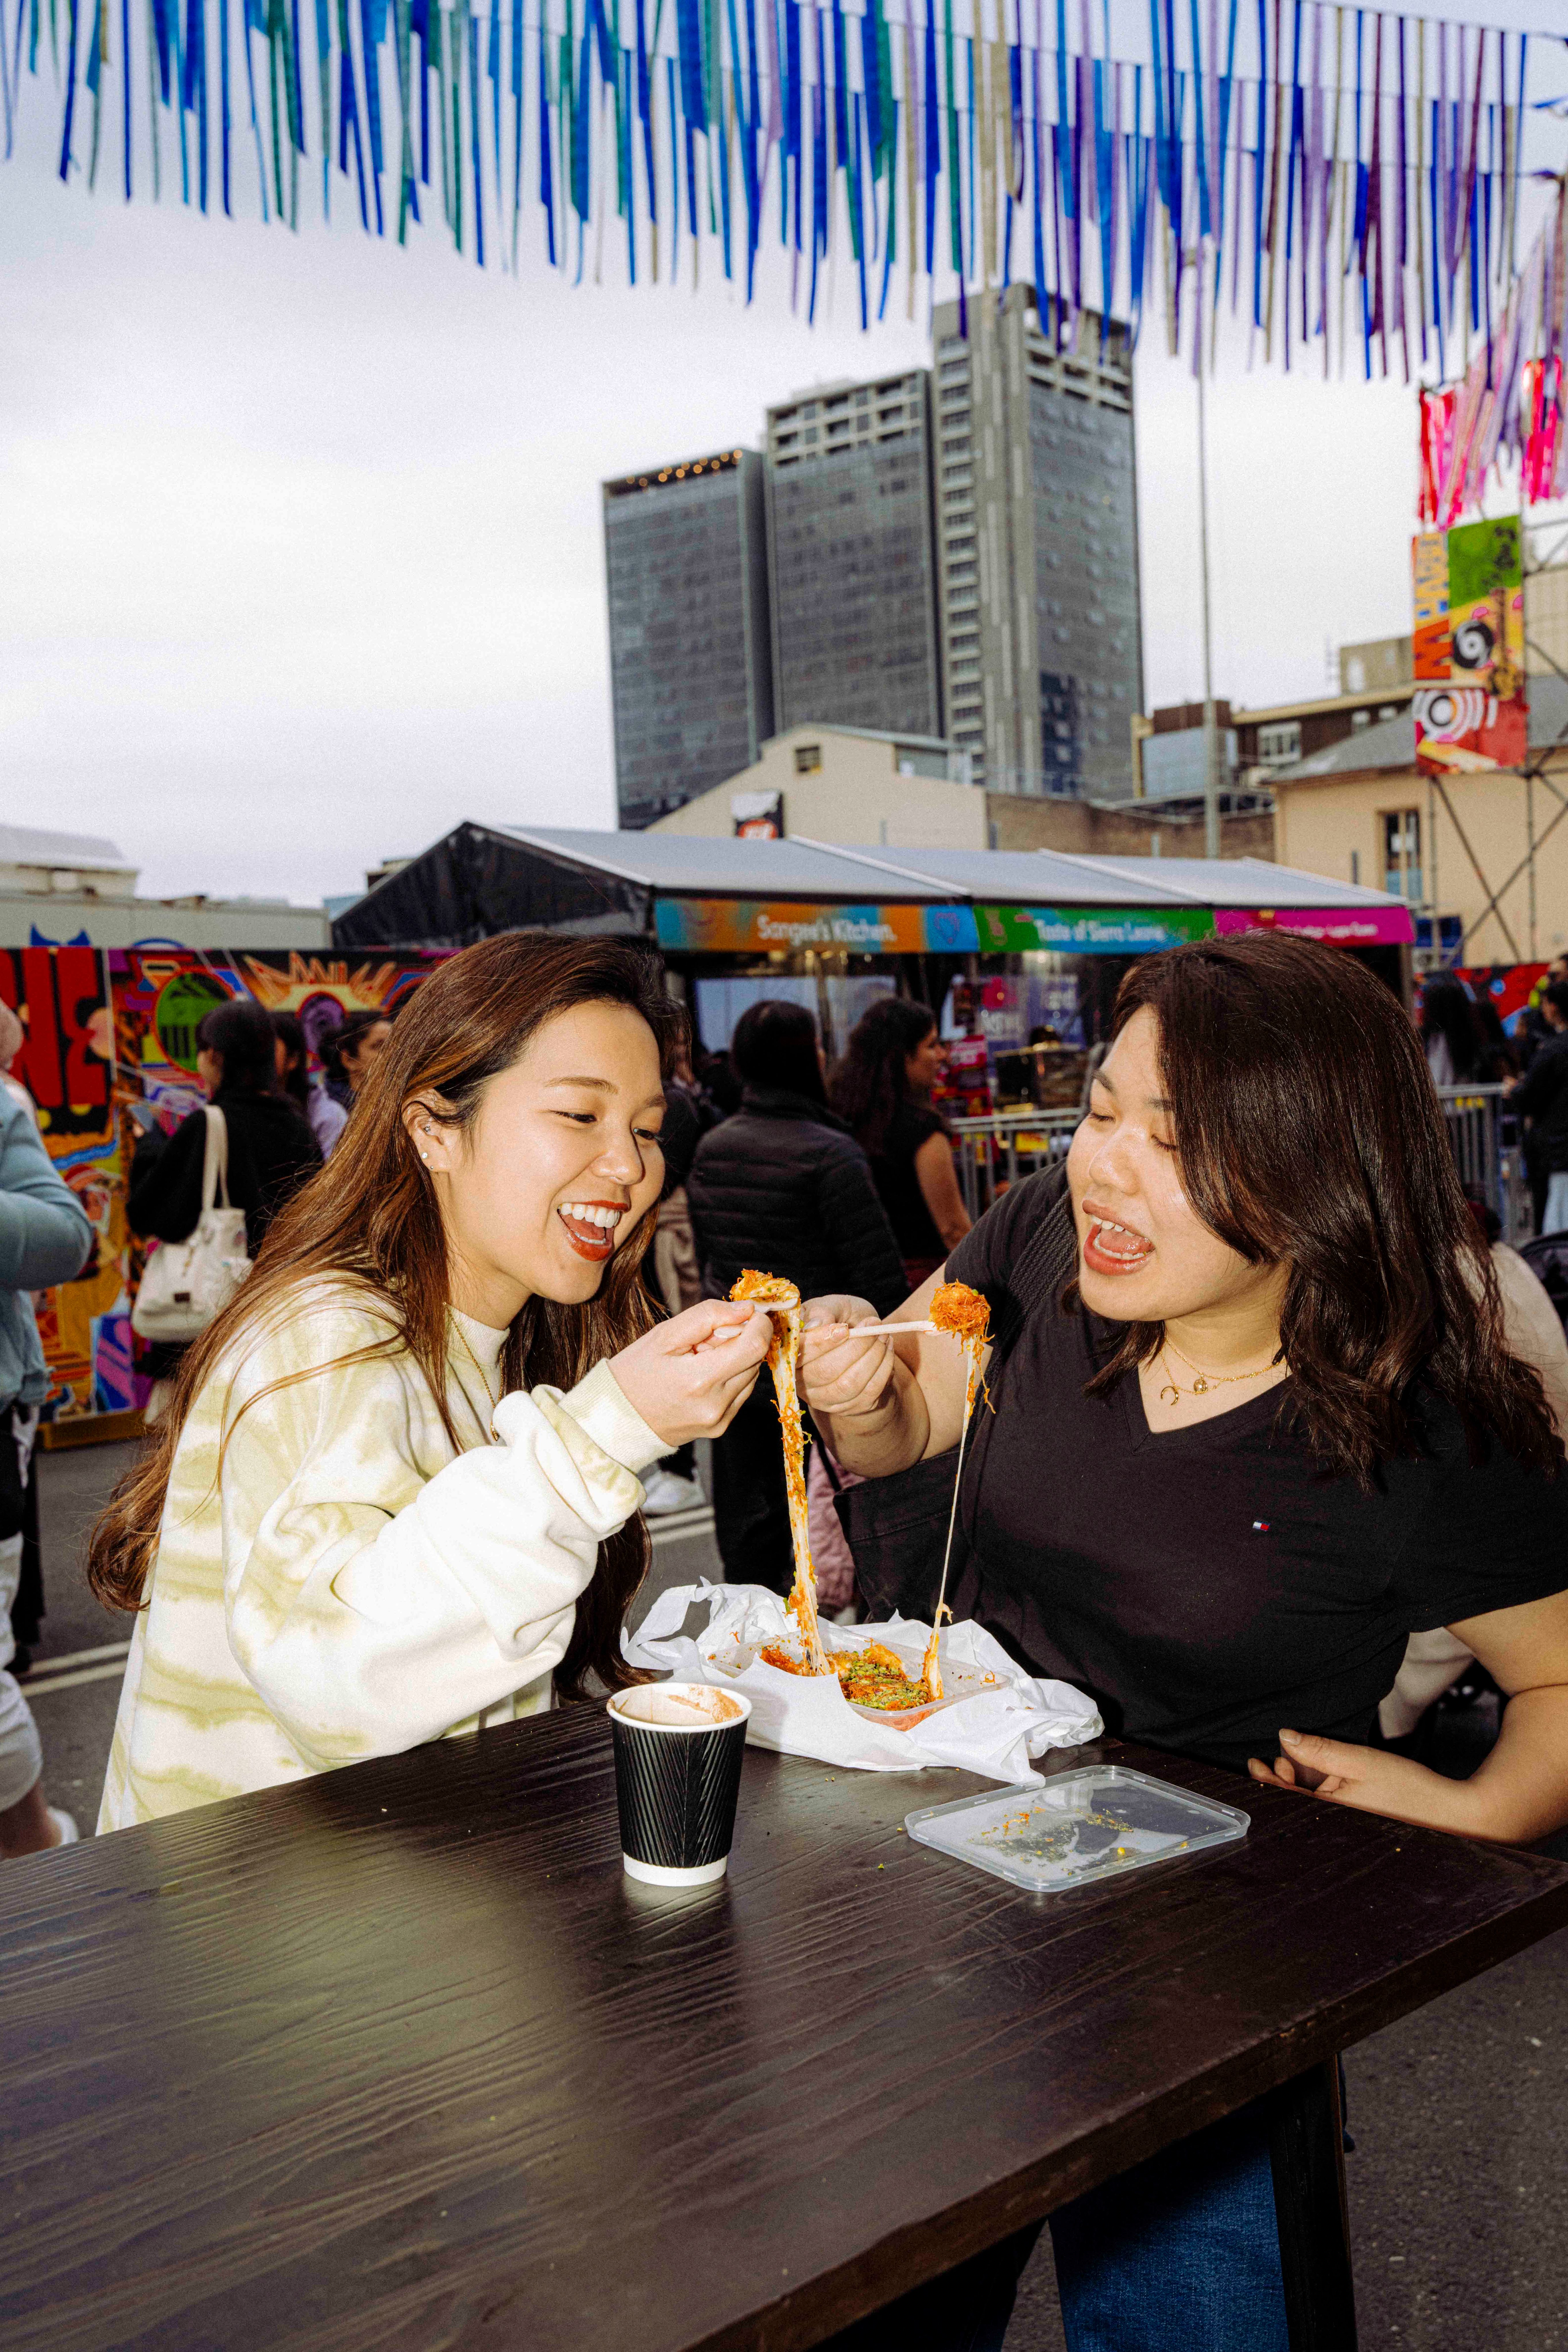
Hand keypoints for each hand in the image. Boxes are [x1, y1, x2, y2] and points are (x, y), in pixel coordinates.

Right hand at [610, 1301, 773, 1447]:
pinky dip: (731, 1377)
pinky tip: (704, 1376)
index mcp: (699, 1380)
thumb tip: (746, 1309)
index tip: (747, 1313)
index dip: (759, 1323)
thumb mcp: (664, 1335)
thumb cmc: (635, 1372)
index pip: (755, 1346)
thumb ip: (708, 1316)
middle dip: (741, 1340)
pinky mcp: (720, 1428)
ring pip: (751, 1376)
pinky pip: (741, 1393)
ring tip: (701, 1359)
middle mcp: (716, 1405)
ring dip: (737, 1359)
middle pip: (755, 1360)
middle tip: (708, 1339)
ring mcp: (720, 1420)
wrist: (616, 1418)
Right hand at [798, 1295, 897, 1422]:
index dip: (821, 1343)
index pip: (800, 1354)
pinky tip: (887, 1350)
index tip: (845, 1329)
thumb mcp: (832, 1306)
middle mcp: (802, 1382)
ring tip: (884, 1335)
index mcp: (791, 1355)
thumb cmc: (842, 1321)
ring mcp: (825, 1399)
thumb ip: (823, 1311)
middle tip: (874, 1326)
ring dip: (873, 1356)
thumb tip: (816, 1325)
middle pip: (826, 1371)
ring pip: (850, 1383)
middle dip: (856, 1347)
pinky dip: (883, 1368)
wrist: (862, 1343)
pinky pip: (870, 1391)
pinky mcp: (849, 1407)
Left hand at [1247, 1729, 1479, 1836]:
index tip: (1256, 1763)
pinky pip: (1329, 1802)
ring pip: (1312, 1799)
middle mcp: (1335, 1822)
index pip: (1286, 1798)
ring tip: (1291, 1763)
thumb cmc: (1411, 1790)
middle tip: (1272, 1760)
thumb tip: (1285, 1737)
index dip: (1268, 1781)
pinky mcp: (1359, 1816)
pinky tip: (1319, 1774)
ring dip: (1299, 1781)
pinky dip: (1318, 1787)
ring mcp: (1347, 1821)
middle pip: (1296, 1800)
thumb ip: (1321, 1750)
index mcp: (1331, 1813)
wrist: (1450, 1812)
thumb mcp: (1362, 1762)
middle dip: (1281, 1780)